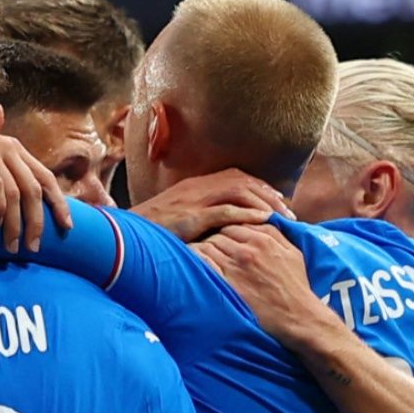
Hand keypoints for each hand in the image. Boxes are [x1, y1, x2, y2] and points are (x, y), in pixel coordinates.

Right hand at [0, 123, 71, 253]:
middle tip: (33, 248)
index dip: (59, 203)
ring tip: (11, 246)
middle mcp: (7, 146)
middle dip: (37, 222)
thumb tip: (20, 204)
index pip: (46, 178)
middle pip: (34, 189)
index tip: (67, 228)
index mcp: (14, 148)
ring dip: (16, 224)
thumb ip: (2, 173)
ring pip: (16, 193)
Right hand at [131, 170, 288, 242]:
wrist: (123, 236)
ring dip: (265, 204)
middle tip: (290, 211)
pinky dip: (247, 215)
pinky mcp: (191, 216)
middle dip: (270, 194)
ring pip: (239, 192)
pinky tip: (263, 222)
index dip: (260, 186)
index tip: (278, 201)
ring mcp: (194, 200)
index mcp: (196, 185)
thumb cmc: (151, 232)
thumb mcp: (178, 219)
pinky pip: (225, 211)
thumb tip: (221, 227)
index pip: (237, 177)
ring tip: (283, 218)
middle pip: (244, 181)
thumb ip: (198, 216)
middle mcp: (198, 187)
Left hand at [195, 223, 342, 353]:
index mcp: (264, 239)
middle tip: (208, 246)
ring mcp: (236, 267)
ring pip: (209, 246)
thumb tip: (261, 219)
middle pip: (219, 232)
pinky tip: (191, 263)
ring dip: (202, 248)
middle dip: (213, 237)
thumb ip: (276, 233)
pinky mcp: (227, 285)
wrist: (297, 316)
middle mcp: (248, 250)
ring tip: (196, 255)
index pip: (235, 222)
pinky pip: (204, 264)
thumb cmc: (296, 286)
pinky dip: (196, 260)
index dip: (227, 228)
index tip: (223, 237)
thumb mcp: (292, 253)